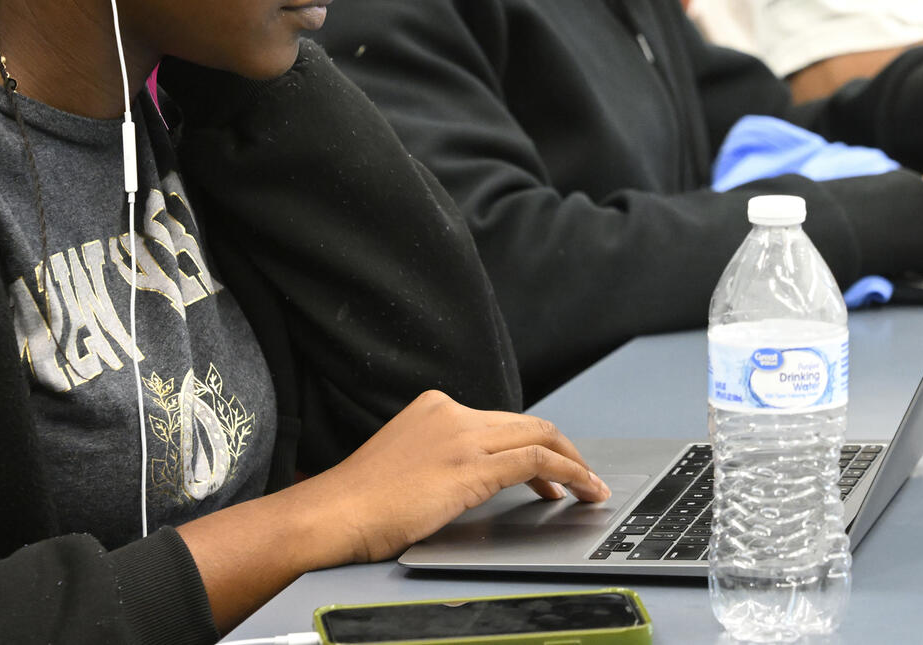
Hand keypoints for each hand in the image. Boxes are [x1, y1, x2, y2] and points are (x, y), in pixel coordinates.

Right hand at [285, 390, 609, 565]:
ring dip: (573, 463)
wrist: (332, 514)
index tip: (549, 469)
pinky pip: (535, 461)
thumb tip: (473, 479)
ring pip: (539, 437)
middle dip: (563, 449)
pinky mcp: (470, 467)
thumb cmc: (357, 503)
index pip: (501, 420)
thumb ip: (441, 458)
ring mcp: (462, 438)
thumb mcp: (406, 463)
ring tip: (590, 487)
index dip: (533, 443)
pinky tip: (578, 490)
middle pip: (527, 423)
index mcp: (435, 407)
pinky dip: (567, 473)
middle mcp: (452, 413)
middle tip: (583, 476)